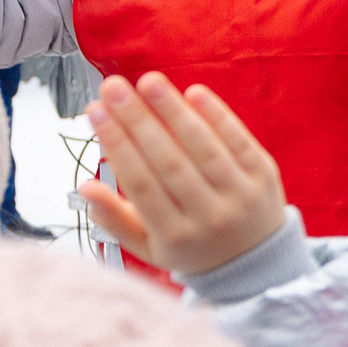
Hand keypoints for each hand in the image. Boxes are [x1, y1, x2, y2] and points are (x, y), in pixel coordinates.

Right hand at [76, 72, 287, 275]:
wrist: (257, 264)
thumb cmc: (192, 248)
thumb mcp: (149, 247)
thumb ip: (115, 219)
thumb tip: (83, 187)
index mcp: (176, 236)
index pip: (141, 184)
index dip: (117, 146)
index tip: (95, 112)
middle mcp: (210, 218)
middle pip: (169, 162)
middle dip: (138, 121)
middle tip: (112, 87)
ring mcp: (241, 197)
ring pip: (204, 148)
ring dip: (174, 112)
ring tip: (148, 82)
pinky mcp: (264, 177)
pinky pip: (239, 141)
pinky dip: (217, 116)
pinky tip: (193, 92)